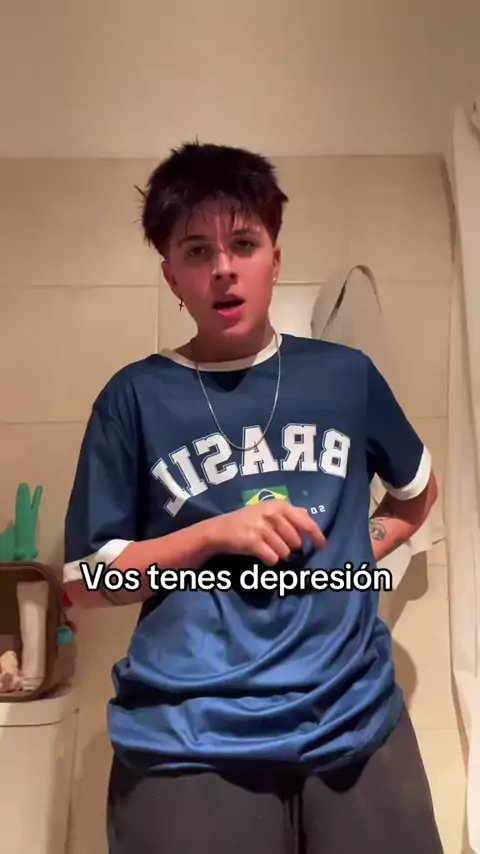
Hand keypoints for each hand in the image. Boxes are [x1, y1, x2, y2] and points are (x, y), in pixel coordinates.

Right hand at [210, 501, 325, 565]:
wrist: (219, 530)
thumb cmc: (247, 520)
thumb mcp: (268, 510)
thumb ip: (289, 512)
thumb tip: (308, 513)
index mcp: (279, 505)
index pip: (306, 522)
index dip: (317, 536)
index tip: (322, 546)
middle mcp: (272, 513)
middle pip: (296, 542)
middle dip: (290, 547)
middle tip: (277, 543)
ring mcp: (262, 527)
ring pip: (285, 552)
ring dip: (278, 554)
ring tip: (266, 546)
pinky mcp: (252, 541)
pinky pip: (273, 558)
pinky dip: (269, 560)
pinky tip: (261, 553)